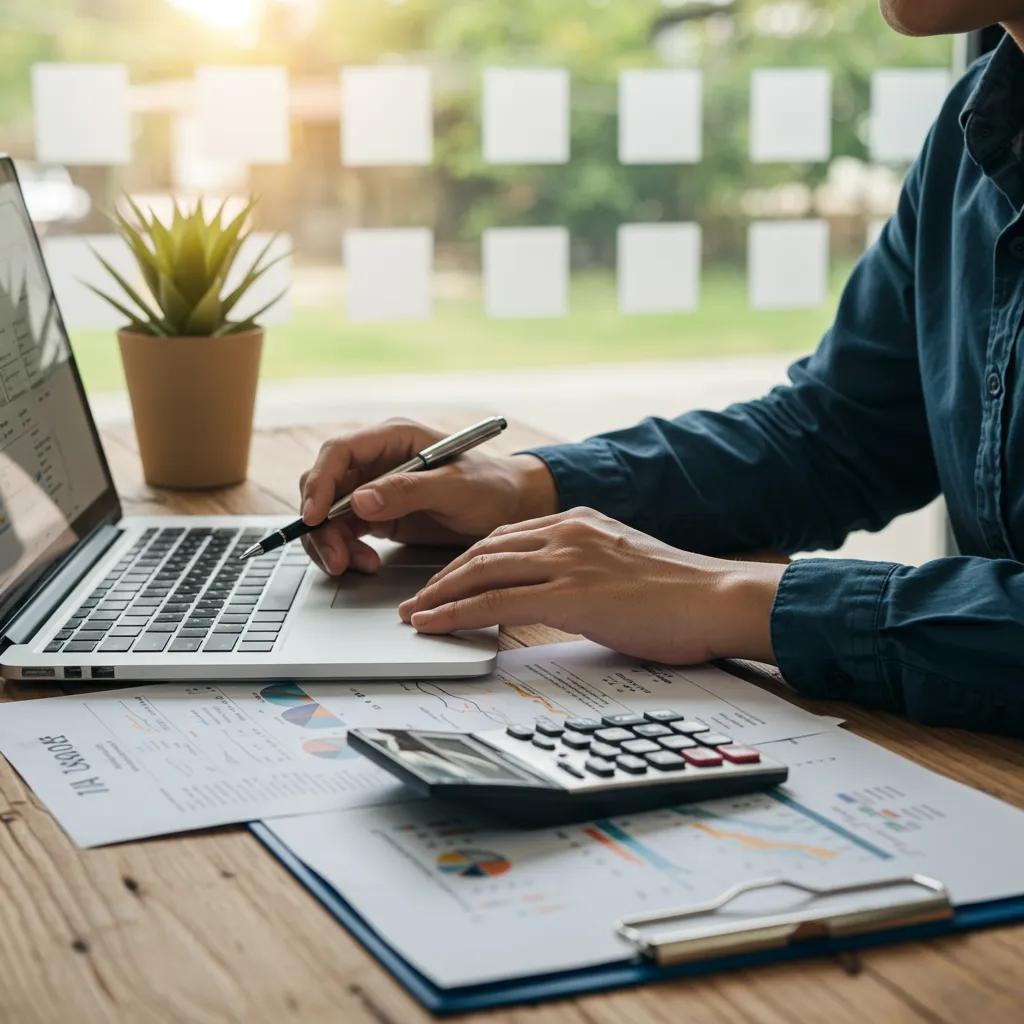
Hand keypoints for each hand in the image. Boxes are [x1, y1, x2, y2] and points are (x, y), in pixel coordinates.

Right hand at [298, 418, 557, 575]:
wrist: (511, 508)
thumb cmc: (491, 487)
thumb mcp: (456, 487)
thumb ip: (408, 491)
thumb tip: (359, 500)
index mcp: (393, 437)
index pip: (338, 452)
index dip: (319, 483)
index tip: (315, 517)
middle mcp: (377, 460)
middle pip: (324, 485)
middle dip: (321, 523)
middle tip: (336, 558)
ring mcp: (374, 488)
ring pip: (328, 513)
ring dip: (332, 541)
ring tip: (355, 565)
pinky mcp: (378, 515)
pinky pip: (345, 531)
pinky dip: (347, 550)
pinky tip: (365, 563)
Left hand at [399, 507, 785, 664]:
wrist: (719, 598)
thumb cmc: (680, 592)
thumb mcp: (622, 564)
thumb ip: (585, 568)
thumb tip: (558, 594)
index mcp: (579, 522)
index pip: (505, 537)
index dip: (467, 561)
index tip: (444, 580)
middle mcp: (567, 532)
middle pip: (483, 550)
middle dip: (442, 577)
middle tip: (415, 600)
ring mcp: (567, 560)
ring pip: (481, 572)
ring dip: (438, 596)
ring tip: (413, 615)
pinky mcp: (571, 594)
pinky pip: (496, 602)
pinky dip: (456, 614)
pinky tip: (434, 626)